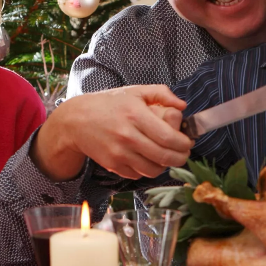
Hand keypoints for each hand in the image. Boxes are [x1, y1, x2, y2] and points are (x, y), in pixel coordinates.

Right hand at [32, 85, 192, 180]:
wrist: (76, 121)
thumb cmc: (109, 104)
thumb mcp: (135, 92)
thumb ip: (161, 93)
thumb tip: (182, 106)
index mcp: (135, 115)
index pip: (169, 137)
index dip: (184, 144)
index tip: (188, 142)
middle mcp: (127, 136)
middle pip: (164, 156)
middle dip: (181, 157)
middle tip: (184, 153)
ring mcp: (119, 153)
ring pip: (153, 169)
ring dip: (165, 165)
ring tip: (167, 156)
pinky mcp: (113, 165)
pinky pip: (139, 174)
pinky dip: (148, 169)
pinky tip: (148, 159)